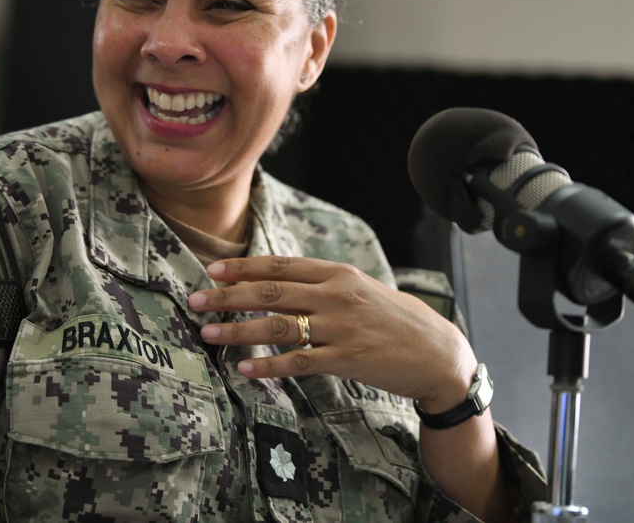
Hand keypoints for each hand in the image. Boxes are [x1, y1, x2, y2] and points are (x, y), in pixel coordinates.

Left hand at [188, 255, 477, 406]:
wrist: (438, 352)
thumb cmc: (393, 319)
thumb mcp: (359, 289)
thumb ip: (322, 283)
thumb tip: (278, 280)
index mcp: (337, 274)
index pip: (280, 265)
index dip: (243, 268)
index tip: (212, 270)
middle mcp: (336, 295)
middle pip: (271, 292)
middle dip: (228, 296)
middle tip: (194, 300)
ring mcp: (341, 328)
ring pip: (278, 326)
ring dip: (238, 330)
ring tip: (208, 333)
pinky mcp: (347, 360)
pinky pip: (299, 363)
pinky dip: (268, 366)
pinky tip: (244, 369)